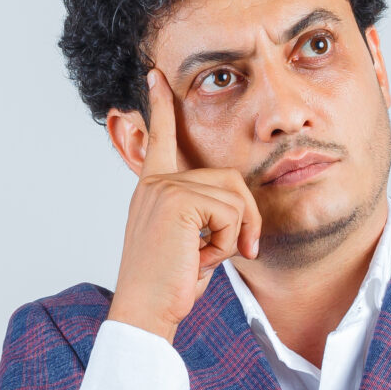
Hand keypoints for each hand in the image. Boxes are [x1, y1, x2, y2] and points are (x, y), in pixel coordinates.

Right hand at [109, 70, 260, 340]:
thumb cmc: (167, 286)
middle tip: (242, 251)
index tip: (156, 77)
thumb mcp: (190, 244)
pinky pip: (230, 214)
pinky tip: (201, 259)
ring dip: (234, 235)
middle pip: (228, 178)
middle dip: (246, 217)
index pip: (159, 141)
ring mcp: (164, 190)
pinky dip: (227, 243)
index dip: (160, 107)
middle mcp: (154, 185)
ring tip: (207, 258)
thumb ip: (205, 218)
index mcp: (152, 191)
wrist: (145, 312)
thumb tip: (240, 211)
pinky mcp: (177, 202)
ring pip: (234, 197)